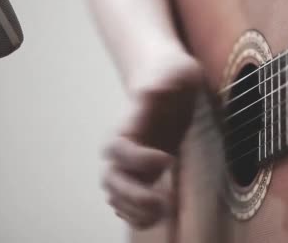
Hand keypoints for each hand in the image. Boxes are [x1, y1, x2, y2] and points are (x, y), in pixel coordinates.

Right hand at [102, 53, 201, 228]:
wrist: (164, 77)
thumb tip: (156, 91)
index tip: (168, 160)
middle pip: (111, 179)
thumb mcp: (176, 72)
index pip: (119, 149)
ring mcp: (131, 161)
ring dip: (135, 211)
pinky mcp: (141, 172)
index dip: (138, 160)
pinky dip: (137, 215)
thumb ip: (165, 82)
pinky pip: (128, 201)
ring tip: (163, 213)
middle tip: (162, 203)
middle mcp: (125, 146)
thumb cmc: (171, 74)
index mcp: (130, 123)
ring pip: (116, 195)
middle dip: (133, 197)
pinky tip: (157, 216)